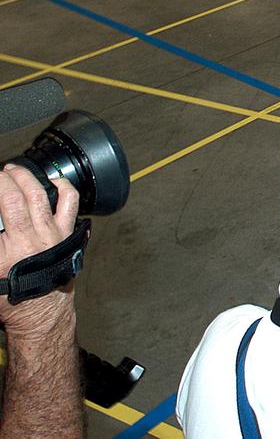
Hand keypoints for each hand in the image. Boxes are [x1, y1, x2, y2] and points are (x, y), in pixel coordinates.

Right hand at [0, 164, 77, 333]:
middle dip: (6, 178)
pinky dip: (64, 188)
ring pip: (41, 195)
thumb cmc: (9, 297)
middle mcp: (29, 239)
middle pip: (16, 197)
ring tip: (17, 171)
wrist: (39, 311)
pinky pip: (69, 203)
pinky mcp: (66, 234)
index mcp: (5, 250)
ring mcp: (51, 234)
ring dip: (28, 178)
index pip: (0, 207)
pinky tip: (55, 181)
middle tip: (0, 172)